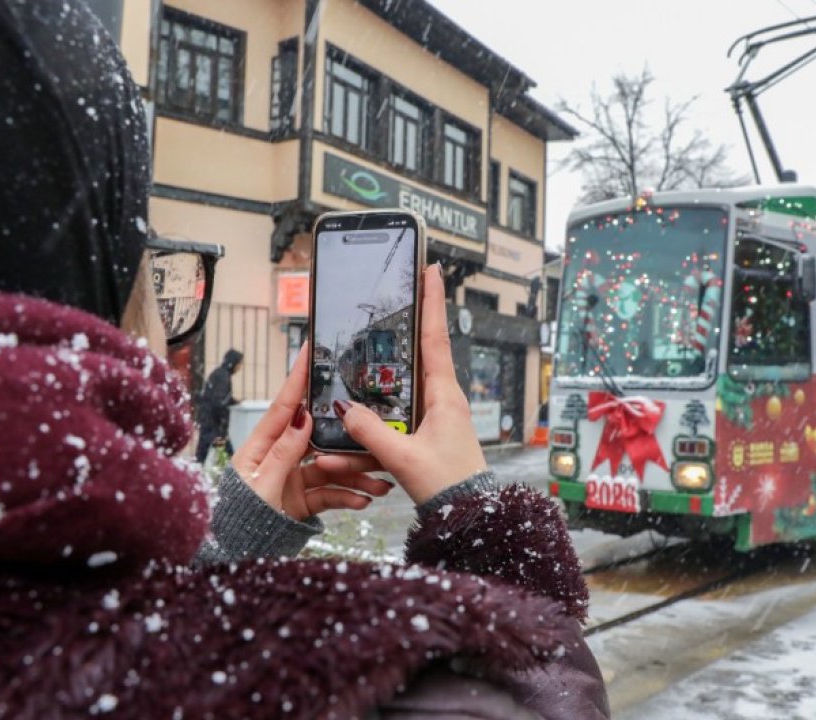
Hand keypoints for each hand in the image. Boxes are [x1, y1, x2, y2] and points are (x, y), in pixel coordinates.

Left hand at [231, 348, 391, 519]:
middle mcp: (280, 457)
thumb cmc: (239, 518)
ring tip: (380, 484)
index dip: (299, 376)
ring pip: (330, 468)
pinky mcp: (301, 500)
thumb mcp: (261, 486)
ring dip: (356, 475)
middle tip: (372, 429)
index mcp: (261, 446)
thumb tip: (303, 417)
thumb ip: (284, 454)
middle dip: (347, 438)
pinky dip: (347, 497)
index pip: (285, 405)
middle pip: (319, 437)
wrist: (234, 553)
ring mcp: (292, 478)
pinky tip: (364, 501)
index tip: (311, 348)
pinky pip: (329, 494)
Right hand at [317, 264, 487, 504]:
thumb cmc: (450, 487)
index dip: (432, 302)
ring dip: (384, 385)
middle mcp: (444, 400)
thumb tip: (345, 410)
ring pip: (404, 390)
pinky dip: (379, 421)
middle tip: (399, 294)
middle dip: (408, 327)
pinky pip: (400, 417)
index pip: (435, 338)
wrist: (470, 517)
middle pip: (421, 353)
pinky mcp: (429, 434)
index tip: (432, 269)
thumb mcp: (404, 459)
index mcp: (445, 396)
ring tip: (371, 372)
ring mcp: (438, 416)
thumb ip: (372, 433)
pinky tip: (356, 435)